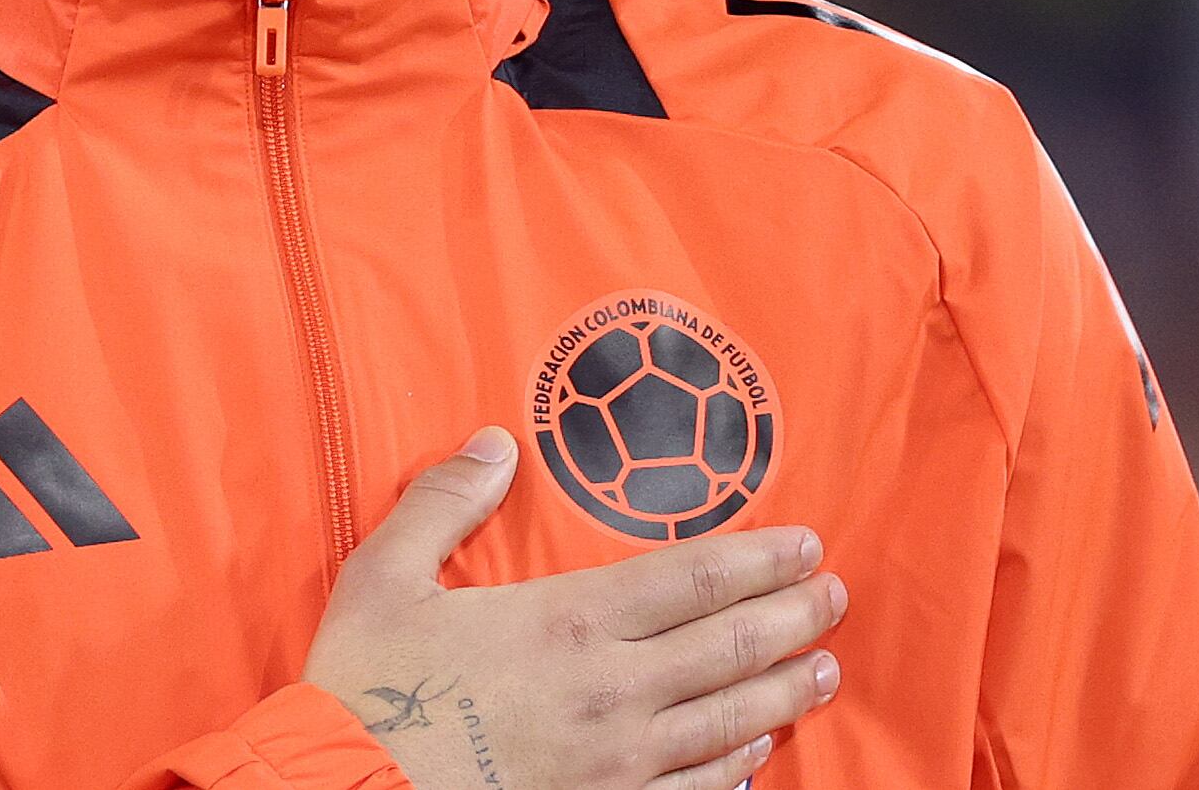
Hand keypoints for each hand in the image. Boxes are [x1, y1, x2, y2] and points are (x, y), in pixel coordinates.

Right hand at [302, 427, 844, 789]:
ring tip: (824, 668)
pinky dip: (736, 768)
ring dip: (784, 691)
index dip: (760, 557)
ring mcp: (615, 764)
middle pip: (731, 646)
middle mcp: (611, 691)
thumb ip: (444, 502)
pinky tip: (757, 752)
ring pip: (729, 722)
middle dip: (793, 616)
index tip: (806, 544)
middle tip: (833, 595)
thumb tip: (492, 441)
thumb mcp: (384, 575)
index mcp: (568, 621)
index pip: (695, 578)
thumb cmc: (364, 688)